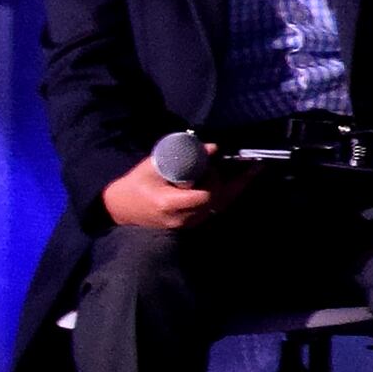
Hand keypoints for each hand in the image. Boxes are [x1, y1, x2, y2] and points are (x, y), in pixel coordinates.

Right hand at [99, 151, 249, 232]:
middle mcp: (181, 218)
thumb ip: (182, 156)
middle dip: (228, 183)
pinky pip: (213, 210)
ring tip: (251, 172)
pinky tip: (239, 182)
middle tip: (237, 167)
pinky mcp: (190, 224)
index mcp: (169, 204)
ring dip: (232, 189)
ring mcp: (187, 224)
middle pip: (216, 203)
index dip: (212, 181)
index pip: (204, 197)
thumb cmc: (136, 184)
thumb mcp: (154, 166)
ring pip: (218, 207)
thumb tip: (212, 148)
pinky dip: (225, 195)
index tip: (209, 167)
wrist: (122, 208)